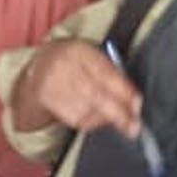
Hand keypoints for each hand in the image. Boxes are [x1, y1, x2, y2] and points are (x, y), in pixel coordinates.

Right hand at [20, 39, 141, 139]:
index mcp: (80, 50)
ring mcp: (52, 83)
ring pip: (86, 110)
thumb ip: (112, 74)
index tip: (137, 104)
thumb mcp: (91, 59)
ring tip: (117, 120)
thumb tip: (134, 100)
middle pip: (94, 94)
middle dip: (117, 113)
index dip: (123, 91)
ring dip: (105, 119)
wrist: (38, 67)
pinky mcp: (46, 100)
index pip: (105, 73)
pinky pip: (75, 118)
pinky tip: (96, 118)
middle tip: (133, 127)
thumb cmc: (74, 64)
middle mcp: (64, 65)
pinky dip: (91, 121)